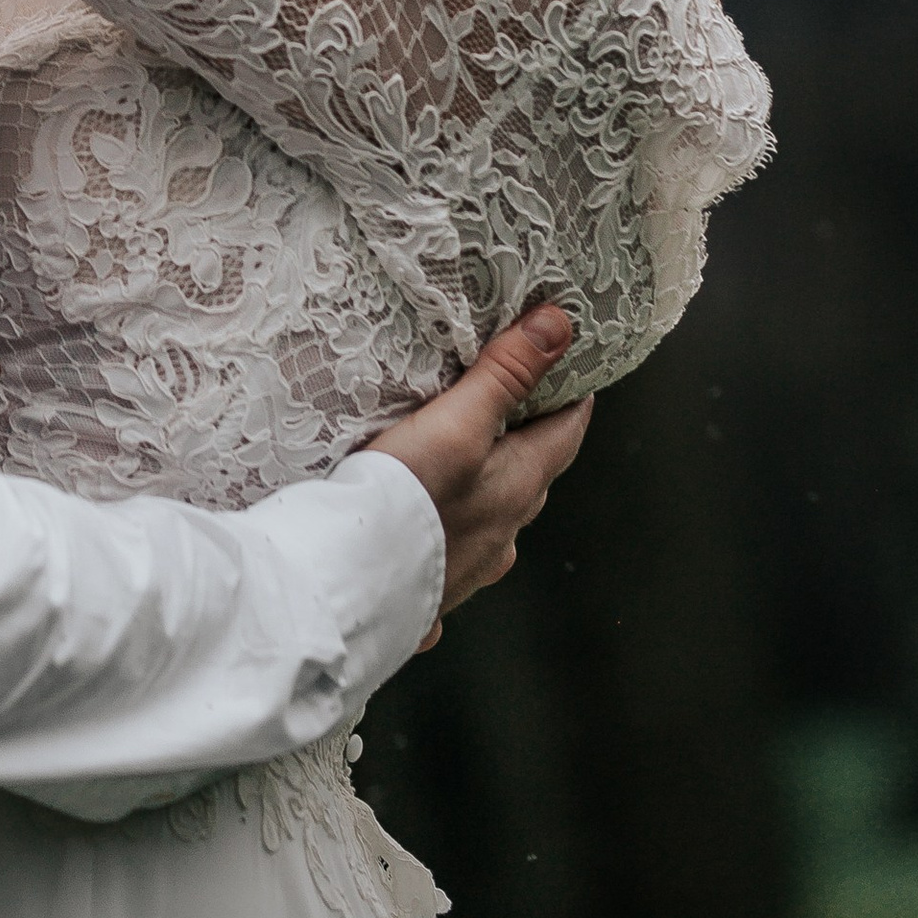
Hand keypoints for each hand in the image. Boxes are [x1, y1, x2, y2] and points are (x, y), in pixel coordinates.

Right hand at [363, 304, 591, 643]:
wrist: (345, 583)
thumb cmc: (405, 498)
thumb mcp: (456, 423)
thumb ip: (504, 375)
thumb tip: (558, 326)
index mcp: (520, 488)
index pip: (567, 432)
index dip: (573, 396)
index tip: (572, 368)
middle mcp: (504, 533)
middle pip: (532, 475)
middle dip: (528, 438)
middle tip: (512, 400)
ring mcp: (470, 568)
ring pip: (494, 518)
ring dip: (488, 490)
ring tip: (464, 461)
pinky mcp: (433, 591)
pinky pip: (452, 559)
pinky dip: (448, 539)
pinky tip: (424, 538)